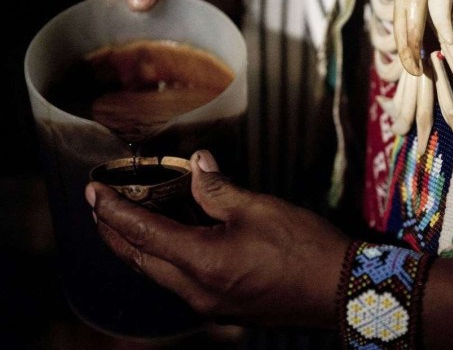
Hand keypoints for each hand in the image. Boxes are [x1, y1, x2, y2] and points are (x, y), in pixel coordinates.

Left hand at [85, 150, 348, 327]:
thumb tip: (197, 165)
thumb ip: (218, 188)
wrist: (339, 289)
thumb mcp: (258, 209)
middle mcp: (197, 290)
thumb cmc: (303, 247)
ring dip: (139, 250)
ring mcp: (210, 305)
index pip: (143, 233)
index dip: (113, 211)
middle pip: (141, 261)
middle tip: (101, 210)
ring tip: (127, 224)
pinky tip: (171, 245)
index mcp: (202, 261)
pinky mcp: (225, 309)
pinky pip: (180, 284)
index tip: (93, 193)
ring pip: (158, 276)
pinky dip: (165, 261)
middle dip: (115, 235)